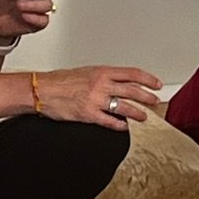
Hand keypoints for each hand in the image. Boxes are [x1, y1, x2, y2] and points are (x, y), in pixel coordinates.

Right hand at [32, 65, 160, 127]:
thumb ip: (103, 77)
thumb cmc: (61, 80)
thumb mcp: (86, 71)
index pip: (132, 73)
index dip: (147, 79)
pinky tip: (124, 126)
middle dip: (147, 97)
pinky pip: (109, 121)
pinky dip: (119, 124)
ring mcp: (96, 100)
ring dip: (137, 112)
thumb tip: (118, 81)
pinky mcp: (88, 115)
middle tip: (155, 101)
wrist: (42, 90)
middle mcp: (101, 85)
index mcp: (102, 72)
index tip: (156, 84)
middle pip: (132, 90)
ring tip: (143, 116)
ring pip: (124, 107)